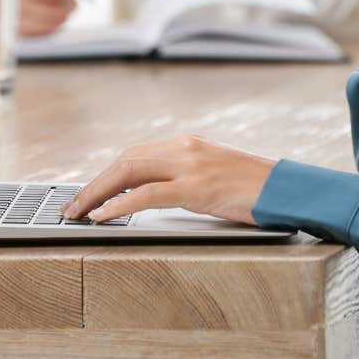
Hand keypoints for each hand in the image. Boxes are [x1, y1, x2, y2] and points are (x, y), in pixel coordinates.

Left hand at [60, 134, 276, 225]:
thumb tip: (158, 193)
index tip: (88, 192)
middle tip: (72, 205)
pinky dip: (120, 203)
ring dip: (97, 192)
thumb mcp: (216, 174)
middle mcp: (186, 147)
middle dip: (94, 182)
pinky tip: (103, 215)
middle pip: (126, 159)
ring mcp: (191, 165)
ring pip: (130, 171)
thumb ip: (188, 176)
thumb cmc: (255, 187)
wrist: (285, 188)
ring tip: (79, 211)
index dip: (107, 173)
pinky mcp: (197, 187)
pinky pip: (147, 193)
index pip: (136, 154)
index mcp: (190, 144)